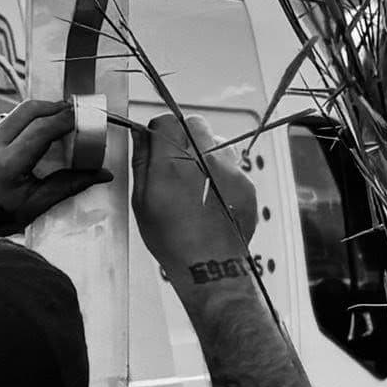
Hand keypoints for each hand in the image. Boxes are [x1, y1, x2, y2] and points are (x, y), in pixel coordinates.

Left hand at [0, 98, 112, 237]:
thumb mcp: (33, 205)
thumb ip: (69, 185)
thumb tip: (102, 174)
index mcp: (5, 164)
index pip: (44, 127)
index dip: (66, 118)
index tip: (80, 117)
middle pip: (28, 108)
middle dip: (52, 107)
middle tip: (68, 112)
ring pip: (12, 114)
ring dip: (30, 118)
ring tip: (42, 132)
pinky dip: (9, 129)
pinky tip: (13, 145)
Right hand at [131, 111, 257, 269]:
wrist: (209, 265)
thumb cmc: (174, 240)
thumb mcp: (142, 201)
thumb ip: (142, 161)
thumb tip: (141, 136)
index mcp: (173, 162)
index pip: (167, 121)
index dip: (158, 132)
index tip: (156, 145)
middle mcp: (205, 159)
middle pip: (194, 124)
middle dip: (182, 137)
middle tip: (174, 162)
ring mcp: (230, 170)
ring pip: (215, 143)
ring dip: (203, 154)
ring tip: (194, 183)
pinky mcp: (246, 182)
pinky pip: (231, 165)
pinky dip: (220, 174)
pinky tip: (209, 198)